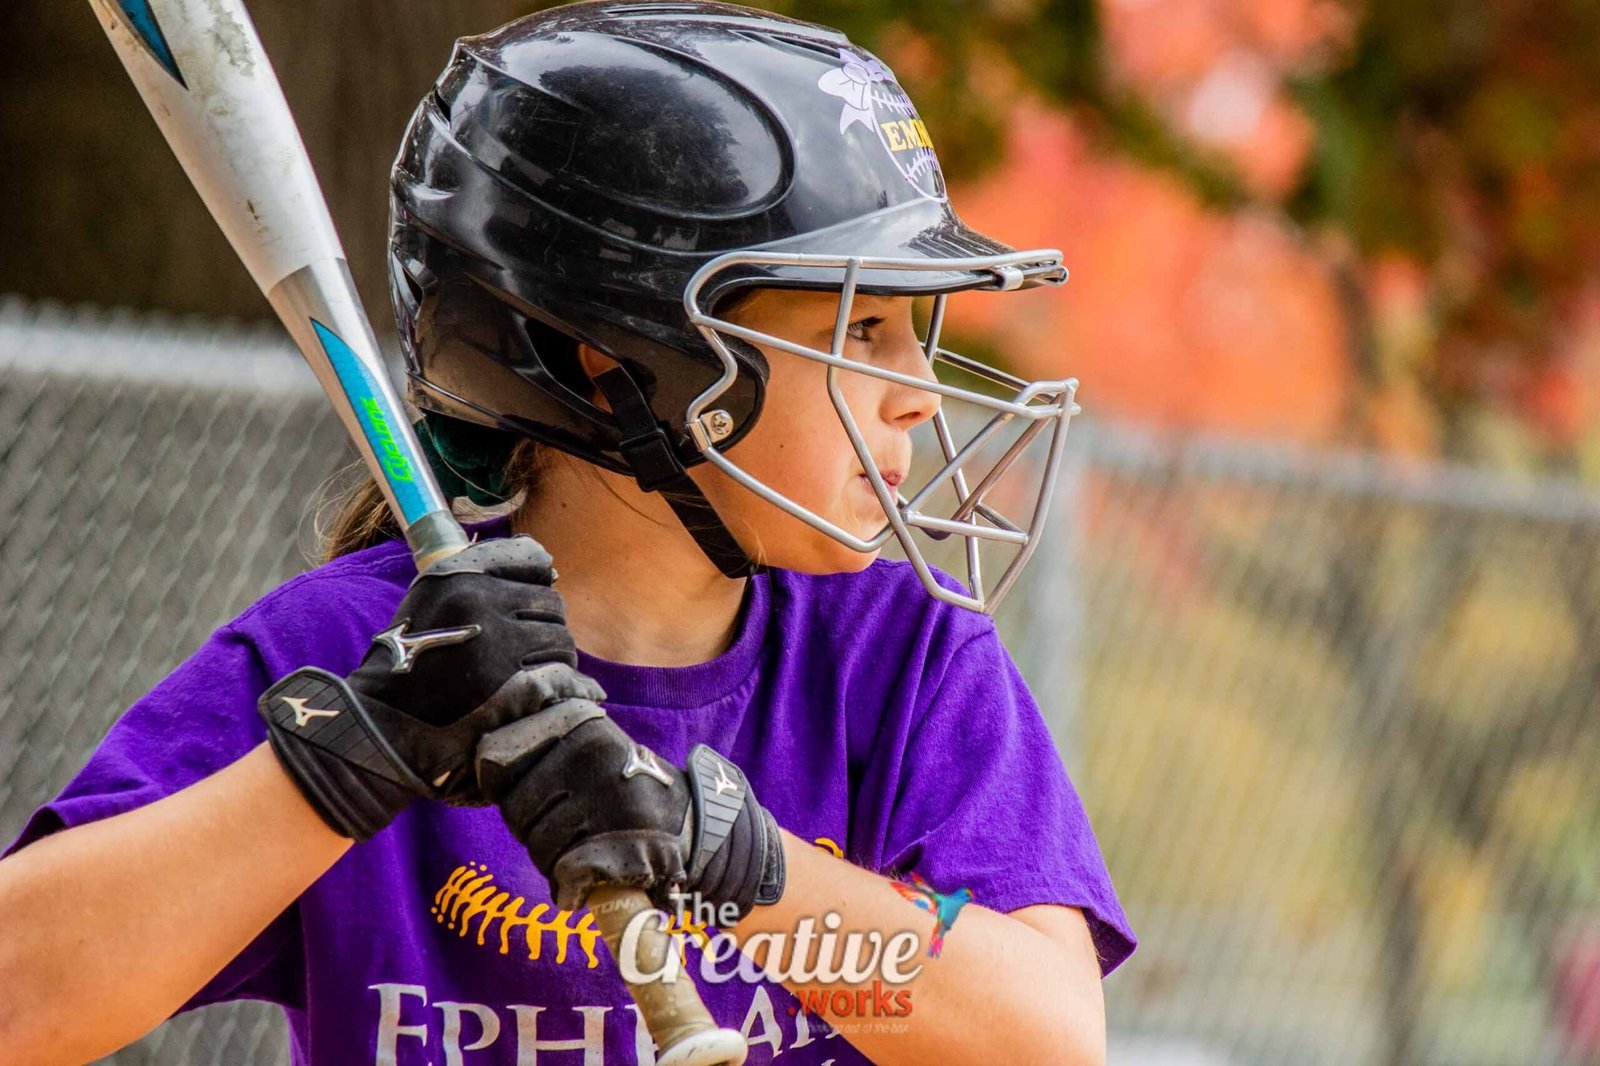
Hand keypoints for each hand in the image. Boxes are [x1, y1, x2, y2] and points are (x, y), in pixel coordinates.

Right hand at [258, 535, 602, 839]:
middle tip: (524, 653)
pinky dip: (569, 687)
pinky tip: (564, 694)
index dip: (537, 583)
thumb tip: (549, 569)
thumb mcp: (429, 601)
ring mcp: (494, 646)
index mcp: (455, 573)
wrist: (377, 728)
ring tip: (527, 677)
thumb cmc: (407, 664)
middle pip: (552, 604)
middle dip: (544, 628)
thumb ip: (479, 578)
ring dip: (554, 661)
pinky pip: (563, 677)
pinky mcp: (510, 691)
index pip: (533, 559)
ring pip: (562, 642)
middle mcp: (476, 601)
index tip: (527, 606)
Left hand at [476, 705, 785, 919]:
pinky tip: (582, 886)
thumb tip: (478, 761)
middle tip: (570, 829)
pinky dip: (570, 889)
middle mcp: (591, 752)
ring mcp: (606, 798)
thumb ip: (536, 746)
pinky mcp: (620, 845)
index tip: (540, 798)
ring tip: (586, 848)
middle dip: (532, 829)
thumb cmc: (622, 789)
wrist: (690, 825)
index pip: (495, 763)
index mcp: (577, 722)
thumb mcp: (586, 747)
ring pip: (537, 846)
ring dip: (553, 860)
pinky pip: (565, 874)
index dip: (510, 791)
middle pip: (515, 811)